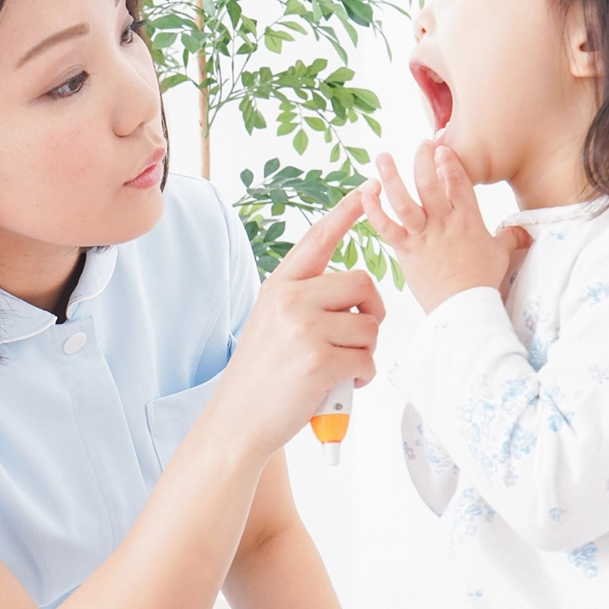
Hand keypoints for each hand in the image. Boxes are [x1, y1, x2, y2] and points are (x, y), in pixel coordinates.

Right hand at [210, 191, 385, 458]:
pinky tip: (341, 386)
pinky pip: (367, 359)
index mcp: (279, 286)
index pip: (318, 239)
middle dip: (371, 314)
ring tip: (340, 370)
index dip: (346, 212)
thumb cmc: (262, 377)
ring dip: (365, 353)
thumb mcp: (272, 323)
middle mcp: (289, 299)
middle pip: (363, 284)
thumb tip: (354, 296)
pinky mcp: (319, 360)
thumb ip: (304, 301)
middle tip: (356, 340)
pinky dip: (362, 377)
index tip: (368, 186)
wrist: (237, 421)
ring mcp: (303, 328)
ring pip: (370, 326)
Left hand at [360, 143, 531, 313]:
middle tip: (419, 145)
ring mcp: (423, 235)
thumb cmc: (482, 282)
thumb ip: (510, 237)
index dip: (449, 161)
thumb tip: (524, 231)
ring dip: (391, 177)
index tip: (441, 147)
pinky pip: (386, 227)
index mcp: (468, 218)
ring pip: (404, 200)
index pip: (459, 181)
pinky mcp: (406, 250)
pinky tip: (365, 194)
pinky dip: (374, 211)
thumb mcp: (501, 255)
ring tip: (382, 156)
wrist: (464, 308)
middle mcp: (443, 222)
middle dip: (423, 159)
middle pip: (429, 183)